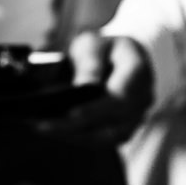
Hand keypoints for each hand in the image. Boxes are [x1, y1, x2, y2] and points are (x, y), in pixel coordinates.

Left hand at [34, 32, 153, 144]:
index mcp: (138, 72)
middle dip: (75, 127)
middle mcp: (142, 99)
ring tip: (45, 129)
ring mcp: (135, 118)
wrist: (122, 60)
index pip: (120, 97)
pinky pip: (102, 141)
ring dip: (75, 137)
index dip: (96, 109)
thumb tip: (84, 87)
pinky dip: (79, 138)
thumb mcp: (94, 43)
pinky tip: (56, 132)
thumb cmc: (105, 49)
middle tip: (43, 126)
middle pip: (112, 123)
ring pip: (107, 138)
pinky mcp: (123, 130)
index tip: (71, 114)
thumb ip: (90, 62)